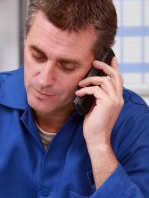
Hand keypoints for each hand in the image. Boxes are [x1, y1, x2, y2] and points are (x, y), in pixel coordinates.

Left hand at [75, 56, 122, 187]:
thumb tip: (91, 87)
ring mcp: (114, 100)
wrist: (96, 139)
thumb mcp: (97, 108)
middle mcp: (118, 98)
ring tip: (80, 84)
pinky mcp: (107, 103)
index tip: (111, 58)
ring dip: (90, 80)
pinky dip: (86, 89)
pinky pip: (96, 90)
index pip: (119, 80)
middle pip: (115, 75)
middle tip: (94, 62)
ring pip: (104, 81)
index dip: (115, 68)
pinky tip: (78, 92)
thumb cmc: (94, 126)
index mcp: (117, 99)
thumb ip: (98, 97)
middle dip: (104, 66)